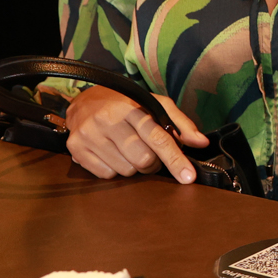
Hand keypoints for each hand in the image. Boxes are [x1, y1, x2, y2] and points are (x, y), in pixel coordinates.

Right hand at [65, 85, 209, 183]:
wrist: (85, 101)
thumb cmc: (126, 105)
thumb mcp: (155, 104)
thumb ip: (180, 123)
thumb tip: (201, 142)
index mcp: (130, 108)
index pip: (158, 139)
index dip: (176, 160)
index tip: (188, 177)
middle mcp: (107, 120)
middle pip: (143, 160)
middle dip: (152, 162)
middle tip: (148, 151)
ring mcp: (89, 135)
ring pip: (126, 171)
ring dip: (133, 166)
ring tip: (127, 149)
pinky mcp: (76, 149)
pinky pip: (107, 175)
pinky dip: (114, 169)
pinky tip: (111, 153)